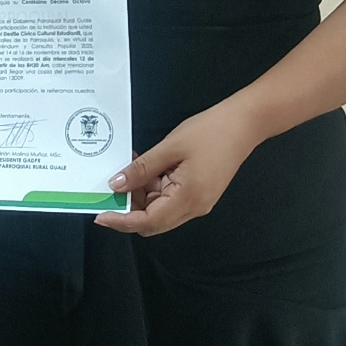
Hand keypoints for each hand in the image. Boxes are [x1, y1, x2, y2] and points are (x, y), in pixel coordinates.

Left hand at [94, 103, 259, 235]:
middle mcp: (194, 207)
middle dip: (129, 208)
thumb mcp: (169, 148)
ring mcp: (198, 202)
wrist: (245, 123)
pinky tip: (145, 168)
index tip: (100, 216)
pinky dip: (154, 188)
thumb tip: (116, 185)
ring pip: (160, 210)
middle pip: (153, 221)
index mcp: (187, 199)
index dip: (121, 221)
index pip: (147, 222)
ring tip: (128, 169)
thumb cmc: (210, 132)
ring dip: (141, 195)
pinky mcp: (199, 193)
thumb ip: (141, 169)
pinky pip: (170, 198)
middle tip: (110, 187)